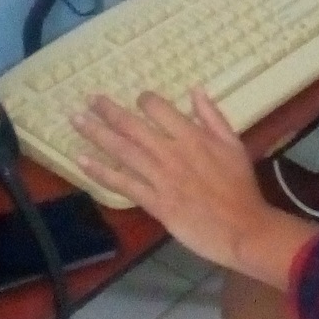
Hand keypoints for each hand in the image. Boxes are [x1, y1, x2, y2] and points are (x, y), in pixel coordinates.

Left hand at [73, 89, 307, 278]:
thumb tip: (196, 90)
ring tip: (76, 120)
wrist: (242, 227)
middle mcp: (171, 153)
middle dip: (108, 111)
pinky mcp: (154, 202)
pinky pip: (123, 184)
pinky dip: (101, 172)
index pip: (158, 109)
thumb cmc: (240, 186)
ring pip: (122, 151)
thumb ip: (213, 117)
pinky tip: (82, 161)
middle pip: (132, 126)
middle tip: (89, 99)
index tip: (138, 100)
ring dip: (96, 134)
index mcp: (192, 136)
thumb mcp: (233, 144)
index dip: (144, 100)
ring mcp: (160, 178)